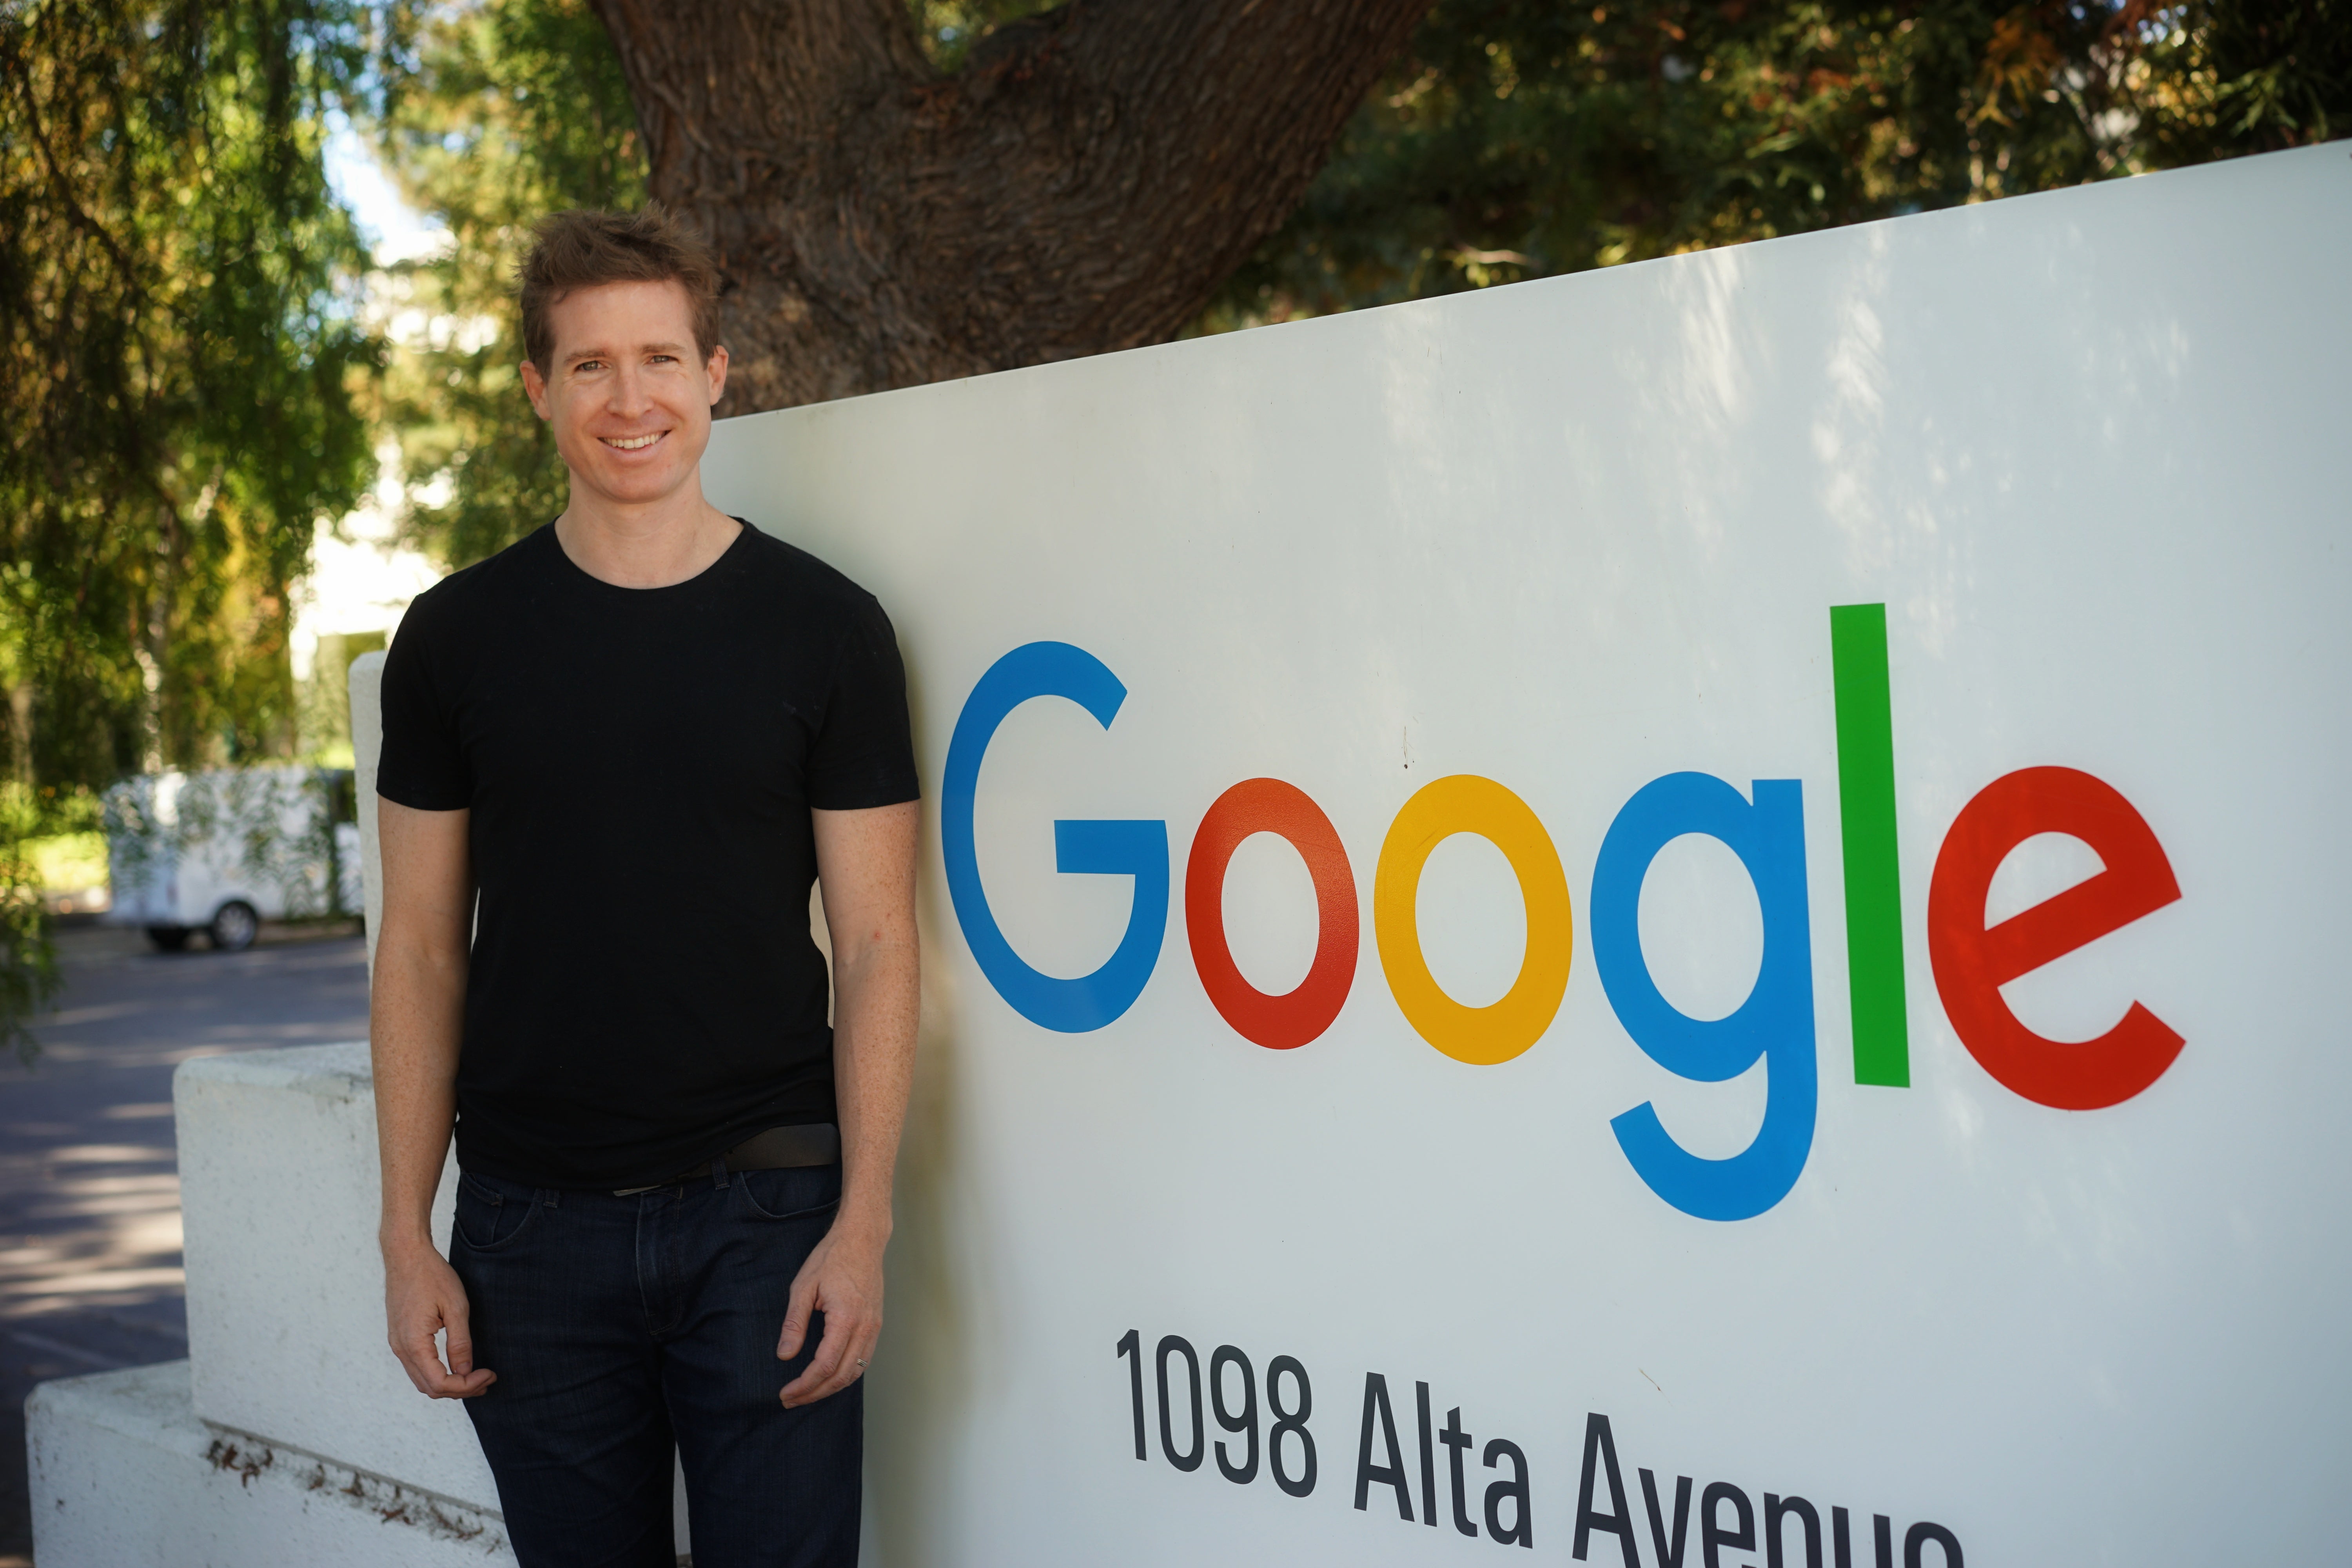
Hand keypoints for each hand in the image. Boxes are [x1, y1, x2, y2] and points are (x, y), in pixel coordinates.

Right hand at [383, 1239, 495, 1398]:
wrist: (406, 1255)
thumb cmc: (431, 1276)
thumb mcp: (455, 1307)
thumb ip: (460, 1343)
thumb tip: (465, 1372)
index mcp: (413, 1343)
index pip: (440, 1383)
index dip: (467, 1385)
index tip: (489, 1374)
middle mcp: (401, 1349)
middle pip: (430, 1387)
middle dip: (461, 1389)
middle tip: (487, 1379)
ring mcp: (397, 1344)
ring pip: (422, 1380)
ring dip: (449, 1384)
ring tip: (476, 1376)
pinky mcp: (399, 1338)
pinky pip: (417, 1367)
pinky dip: (437, 1373)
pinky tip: (457, 1366)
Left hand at [776, 1214, 885, 1407]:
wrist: (862, 1239)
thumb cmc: (831, 1258)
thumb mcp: (803, 1287)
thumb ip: (794, 1324)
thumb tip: (785, 1356)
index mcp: (846, 1319)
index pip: (824, 1366)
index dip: (804, 1385)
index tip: (785, 1392)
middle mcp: (865, 1328)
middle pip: (841, 1376)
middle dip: (814, 1393)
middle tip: (791, 1400)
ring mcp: (874, 1327)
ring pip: (855, 1372)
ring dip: (830, 1388)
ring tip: (807, 1393)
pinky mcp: (876, 1325)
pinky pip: (863, 1360)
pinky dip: (846, 1375)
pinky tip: (829, 1377)